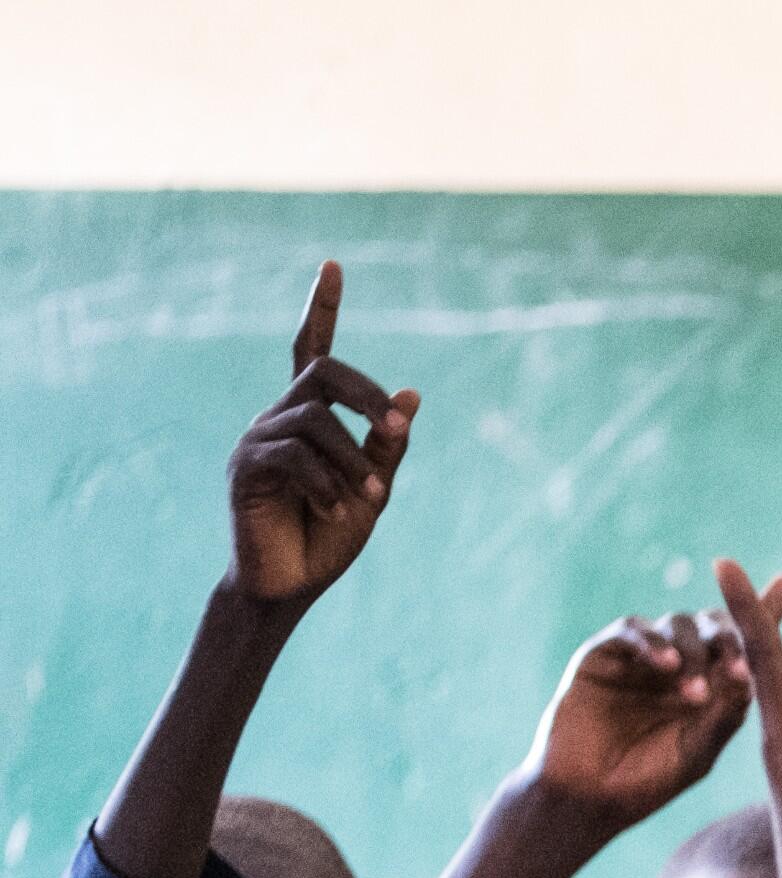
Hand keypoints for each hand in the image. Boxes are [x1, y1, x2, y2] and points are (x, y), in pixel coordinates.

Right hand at [226, 263, 420, 610]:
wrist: (290, 584)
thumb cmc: (330, 536)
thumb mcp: (373, 486)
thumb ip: (388, 445)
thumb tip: (412, 393)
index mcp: (311, 418)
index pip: (312, 351)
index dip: (321, 309)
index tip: (333, 265)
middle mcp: (280, 417)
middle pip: (322, 372)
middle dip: (367, 394)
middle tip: (399, 427)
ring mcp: (258, 439)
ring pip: (314, 420)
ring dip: (352, 458)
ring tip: (368, 496)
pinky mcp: (245, 467)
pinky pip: (292, 455)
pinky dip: (326, 482)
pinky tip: (335, 507)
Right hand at [525, 593, 781, 831]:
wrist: (587, 799)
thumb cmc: (648, 782)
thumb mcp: (698, 751)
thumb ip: (726, 715)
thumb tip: (753, 678)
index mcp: (712, 683)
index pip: (743, 642)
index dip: (765, 610)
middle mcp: (681, 662)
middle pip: (714, 625)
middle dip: (732, 639)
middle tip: (740, 669)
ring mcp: (643, 655)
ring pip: (678, 625)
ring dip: (695, 653)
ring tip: (697, 695)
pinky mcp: (603, 653)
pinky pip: (633, 630)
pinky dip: (653, 642)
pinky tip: (668, 665)